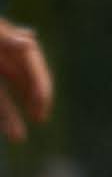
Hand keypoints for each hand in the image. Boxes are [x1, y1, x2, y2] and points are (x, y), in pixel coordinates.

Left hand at [0, 23, 48, 138]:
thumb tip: (29, 41)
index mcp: (1, 38)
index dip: (40, 81)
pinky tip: (2, 129)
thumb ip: (3, 39)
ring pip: (0, 93)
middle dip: (31, 99)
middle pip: (19, 78)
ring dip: (9, 115)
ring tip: (18, 138)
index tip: (43, 102)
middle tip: (40, 119)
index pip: (30, 60)